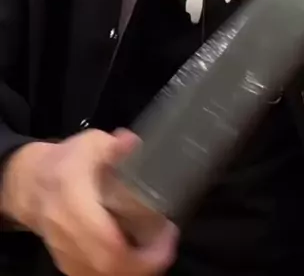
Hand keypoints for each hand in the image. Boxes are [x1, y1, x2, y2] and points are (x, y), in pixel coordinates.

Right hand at [0, 129, 177, 275]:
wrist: (33, 185)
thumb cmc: (66, 163)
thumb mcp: (90, 144)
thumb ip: (114, 146)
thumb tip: (135, 143)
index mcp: (73, 202)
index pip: (106, 240)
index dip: (139, 248)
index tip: (167, 233)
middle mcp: (67, 233)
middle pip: (108, 266)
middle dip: (144, 263)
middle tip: (167, 245)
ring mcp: (65, 254)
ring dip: (134, 269)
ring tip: (158, 250)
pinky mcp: (67, 264)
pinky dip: (120, 271)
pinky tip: (139, 257)